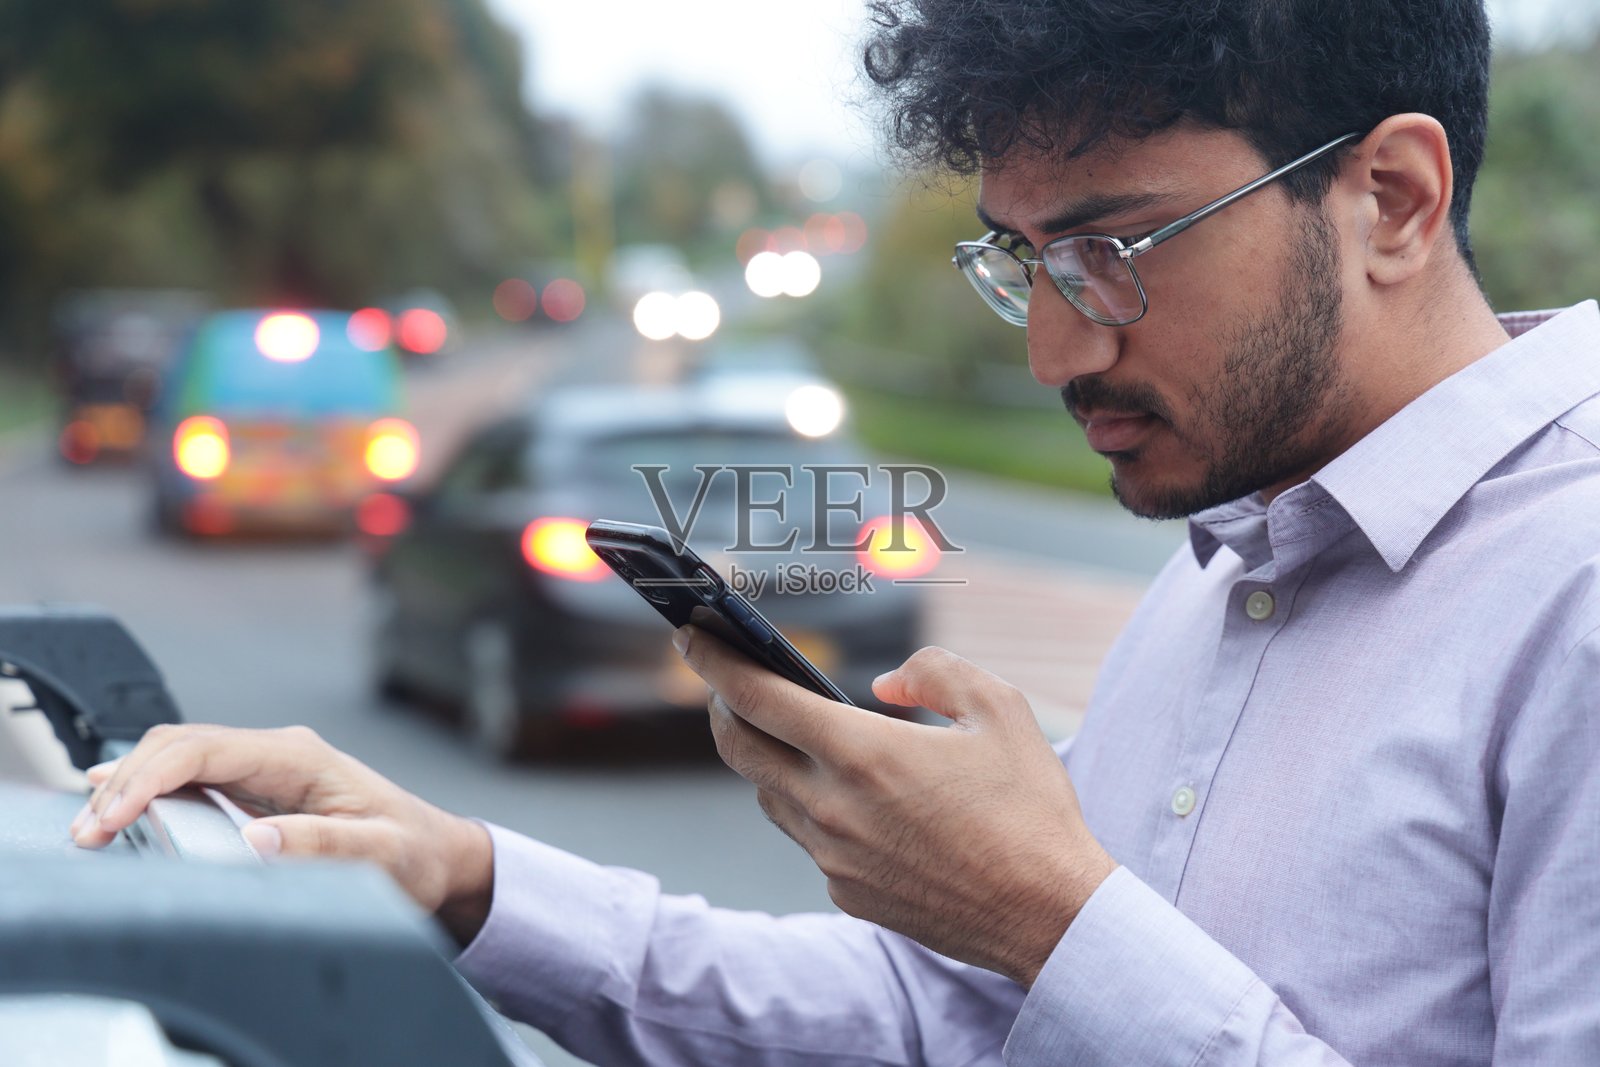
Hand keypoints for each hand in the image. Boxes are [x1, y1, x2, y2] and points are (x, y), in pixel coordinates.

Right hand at [69, 724, 494, 944]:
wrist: (436, 853)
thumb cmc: (414, 853)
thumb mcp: (380, 855)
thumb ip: (322, 846)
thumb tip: (254, 839)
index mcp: (301, 756)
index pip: (205, 749)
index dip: (149, 779)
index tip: (112, 817)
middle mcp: (278, 753)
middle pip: (181, 747)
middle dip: (125, 782)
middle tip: (86, 833)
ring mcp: (265, 768)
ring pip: (179, 759)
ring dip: (131, 787)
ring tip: (88, 828)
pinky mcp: (258, 789)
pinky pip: (192, 778)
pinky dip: (149, 791)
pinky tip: (115, 805)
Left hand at [676, 628, 1116, 986]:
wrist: (1049, 917)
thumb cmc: (1031, 809)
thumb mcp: (999, 709)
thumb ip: (934, 672)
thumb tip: (885, 683)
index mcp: (862, 753)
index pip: (756, 696)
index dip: (715, 660)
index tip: (691, 635)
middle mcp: (831, 808)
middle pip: (739, 747)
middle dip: (723, 704)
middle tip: (729, 680)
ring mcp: (833, 858)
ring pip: (770, 794)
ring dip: (769, 758)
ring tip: (792, 732)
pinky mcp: (847, 893)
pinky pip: (809, 839)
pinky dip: (813, 807)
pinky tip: (851, 798)